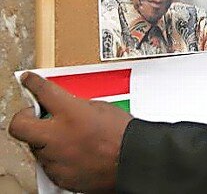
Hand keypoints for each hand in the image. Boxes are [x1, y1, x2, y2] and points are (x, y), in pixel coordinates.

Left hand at [8, 72, 132, 191]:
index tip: (29, 81)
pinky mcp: (59, 176)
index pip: (43, 92)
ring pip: (36, 147)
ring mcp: (56, 158)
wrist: (134, 161)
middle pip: (20, 125)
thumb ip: (77, 106)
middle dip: (24, 118)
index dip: (32, 83)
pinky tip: (73, 154)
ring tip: (67, 139)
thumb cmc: (124, 136)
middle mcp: (58, 136)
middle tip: (34, 115)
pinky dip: (58, 158)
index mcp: (71, 114)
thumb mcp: (102, 108)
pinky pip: (49, 164)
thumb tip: (67, 106)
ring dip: (47, 140)